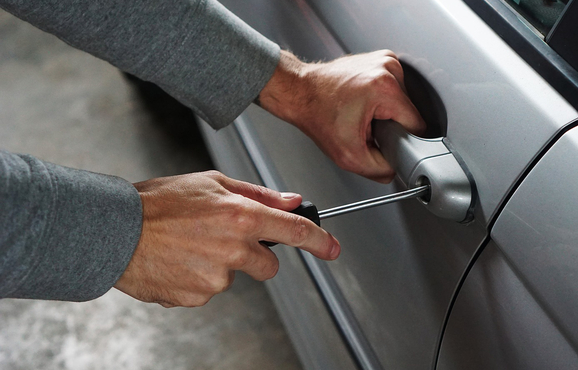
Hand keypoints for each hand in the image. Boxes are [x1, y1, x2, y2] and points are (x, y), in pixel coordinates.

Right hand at [114, 171, 339, 306]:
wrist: (114, 231)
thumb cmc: (158, 203)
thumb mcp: (211, 182)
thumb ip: (257, 194)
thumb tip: (291, 201)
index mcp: (241, 216)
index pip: (295, 232)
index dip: (320, 241)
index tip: (332, 248)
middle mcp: (233, 248)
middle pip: (268, 265)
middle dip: (254, 256)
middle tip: (222, 239)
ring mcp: (216, 277)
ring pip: (234, 277)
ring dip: (219, 265)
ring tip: (188, 245)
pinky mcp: (197, 297)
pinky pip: (209, 290)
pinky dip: (197, 279)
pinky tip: (178, 261)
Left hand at [257, 50, 425, 182]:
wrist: (300, 92)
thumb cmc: (317, 115)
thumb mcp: (349, 156)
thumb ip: (380, 170)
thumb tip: (396, 169)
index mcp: (384, 88)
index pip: (417, 124)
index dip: (403, 139)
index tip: (384, 140)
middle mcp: (388, 68)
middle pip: (409, 112)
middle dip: (392, 125)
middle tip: (368, 127)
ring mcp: (385, 60)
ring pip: (404, 101)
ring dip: (388, 112)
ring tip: (364, 113)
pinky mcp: (382, 59)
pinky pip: (395, 88)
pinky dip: (383, 99)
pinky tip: (365, 102)